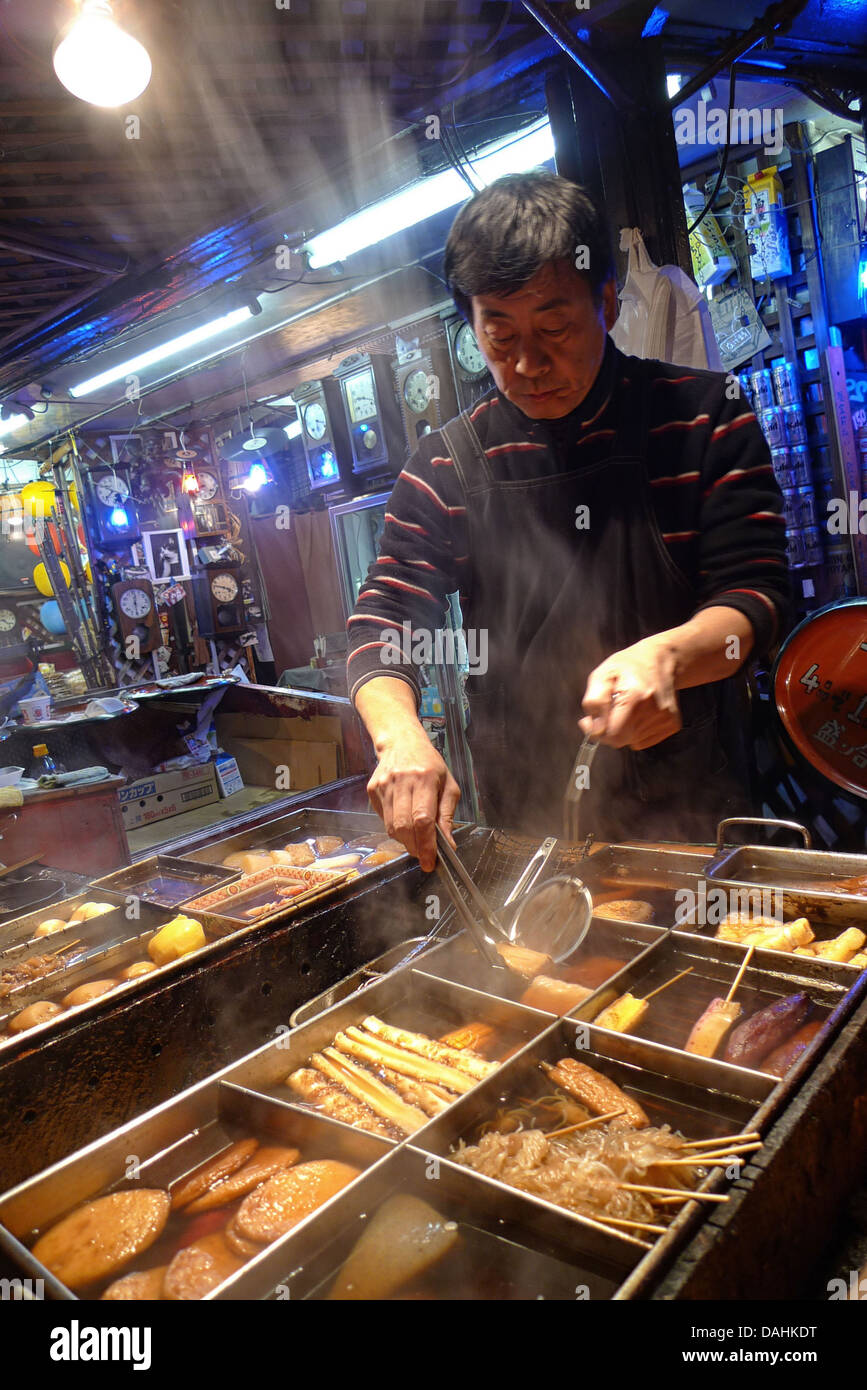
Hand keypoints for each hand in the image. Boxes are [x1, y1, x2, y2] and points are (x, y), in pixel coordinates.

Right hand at [366, 724, 460, 872]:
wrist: (401, 742)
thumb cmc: (429, 764)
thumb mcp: (448, 785)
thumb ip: (447, 815)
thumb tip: (447, 844)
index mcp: (425, 778)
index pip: (423, 819)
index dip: (426, 844)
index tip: (430, 862)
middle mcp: (402, 781)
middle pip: (404, 826)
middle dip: (415, 847)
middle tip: (424, 856)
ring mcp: (384, 786)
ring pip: (391, 827)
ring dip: (405, 841)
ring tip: (416, 841)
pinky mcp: (372, 790)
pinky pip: (383, 820)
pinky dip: (395, 829)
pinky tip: (404, 822)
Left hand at [579, 636, 681, 749]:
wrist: (661, 660)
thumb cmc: (628, 667)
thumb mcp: (602, 675)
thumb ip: (594, 701)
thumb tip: (593, 727)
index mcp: (635, 696)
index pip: (613, 735)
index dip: (597, 731)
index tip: (590, 720)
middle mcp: (654, 710)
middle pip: (621, 740)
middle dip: (609, 729)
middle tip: (609, 710)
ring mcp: (666, 719)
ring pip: (631, 742)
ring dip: (623, 729)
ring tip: (628, 707)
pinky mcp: (672, 725)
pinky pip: (643, 741)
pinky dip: (636, 731)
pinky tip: (639, 713)